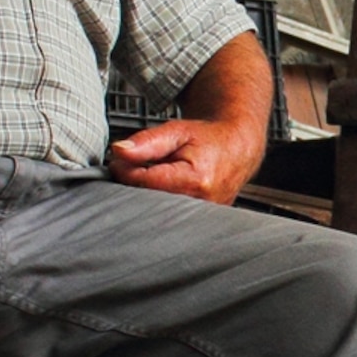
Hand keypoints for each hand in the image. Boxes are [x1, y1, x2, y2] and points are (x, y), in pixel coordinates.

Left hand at [107, 115, 264, 206]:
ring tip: (155, 178)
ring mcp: (202, 218)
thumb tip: (119, 151)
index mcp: (195, 180)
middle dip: (134, 187)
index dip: (125, 170)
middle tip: (137, 169)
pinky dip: (158, 206)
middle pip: (147, 202)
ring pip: (156, 213)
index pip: (142, 182)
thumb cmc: (209, 139)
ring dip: (146, 198)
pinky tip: (163, 192)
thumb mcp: (177, 131)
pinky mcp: (200, 225)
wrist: (238, 150)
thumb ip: (147, 142)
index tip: (121, 160)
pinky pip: (168, 219)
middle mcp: (200, 204)